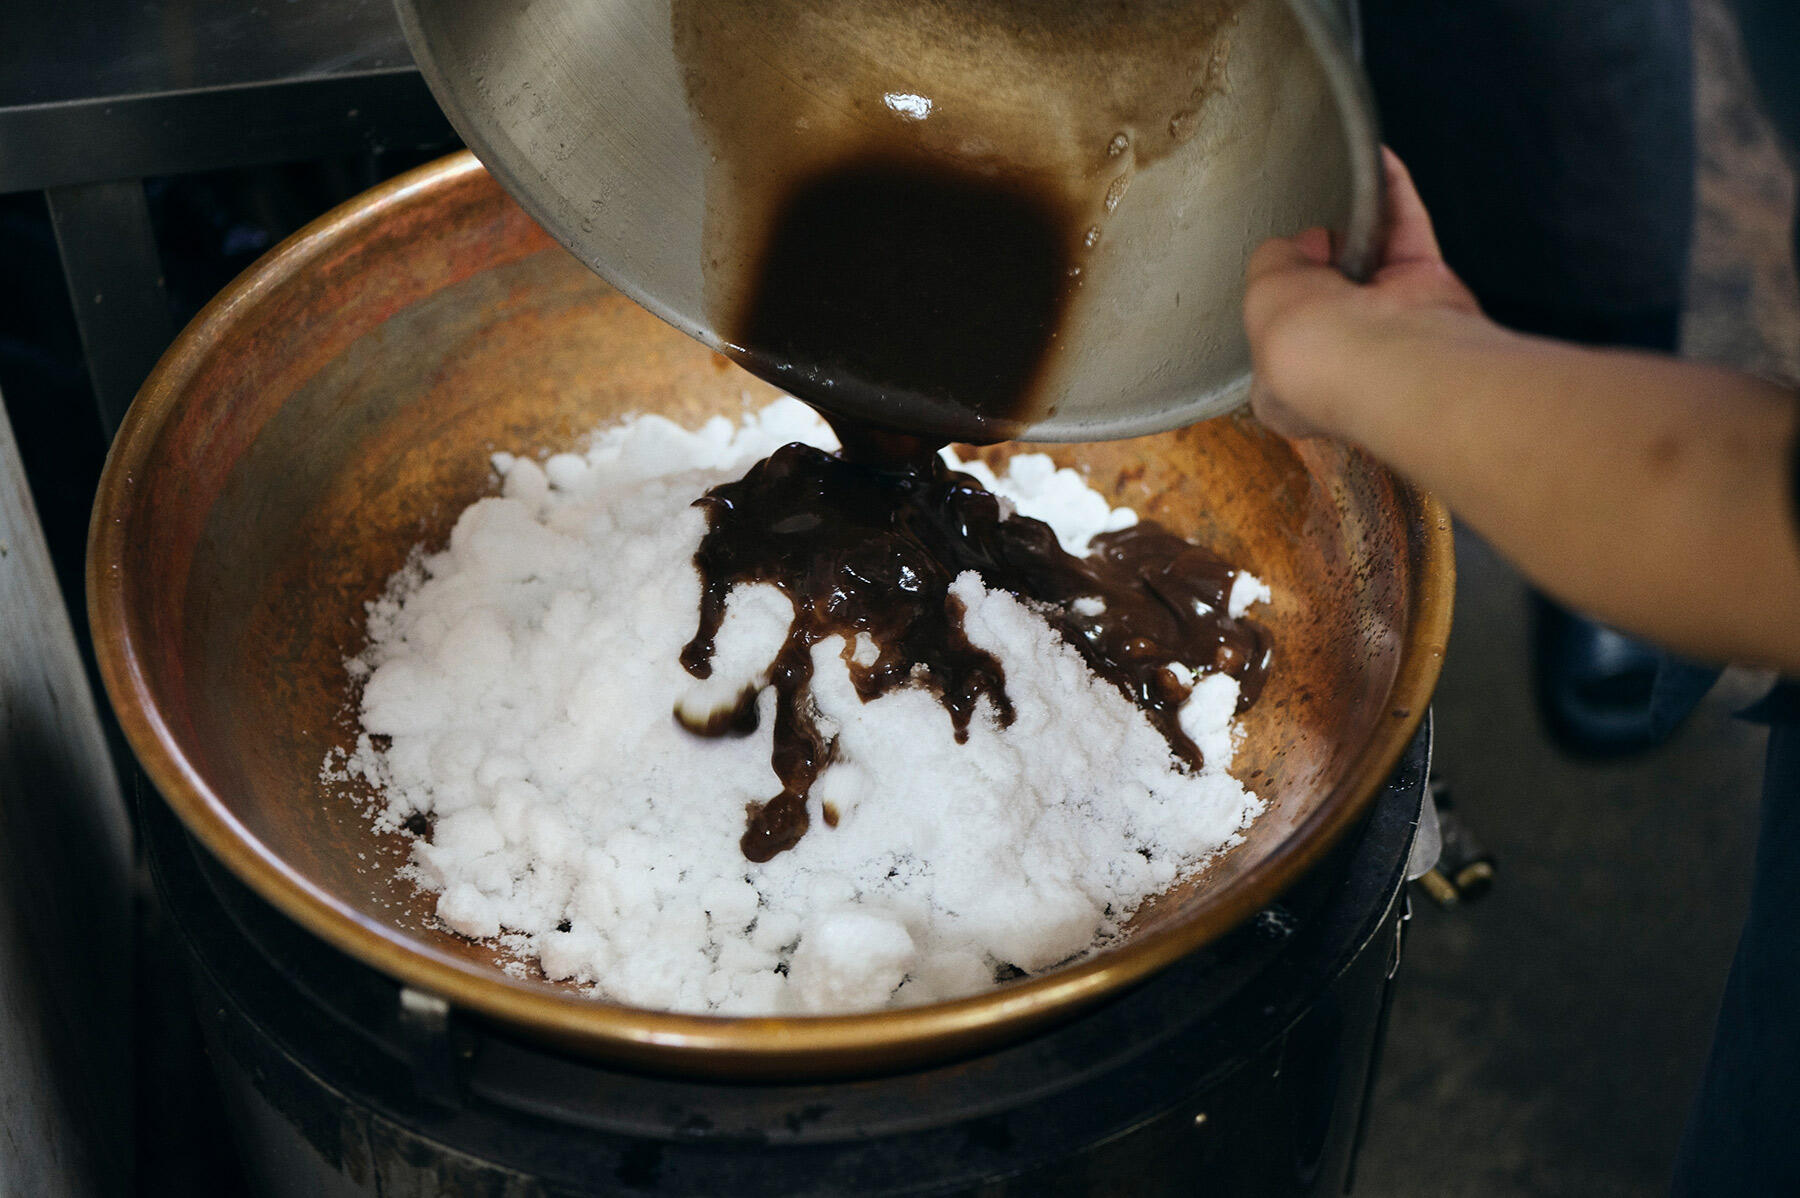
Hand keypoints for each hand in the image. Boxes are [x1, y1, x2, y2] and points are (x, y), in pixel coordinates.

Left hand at [1244, 148, 1484, 439]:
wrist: (1386, 356)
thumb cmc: (1312, 351)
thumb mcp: (1260, 300)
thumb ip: (1271, 264)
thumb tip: (1298, 246)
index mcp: (1286, 389)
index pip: (1275, 340)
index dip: (1273, 302)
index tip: (1274, 275)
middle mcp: (1341, 363)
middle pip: (1327, 294)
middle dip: (1319, 260)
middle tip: (1311, 242)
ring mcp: (1388, 329)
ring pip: (1369, 258)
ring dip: (1356, 222)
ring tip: (1339, 187)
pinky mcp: (1428, 292)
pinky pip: (1408, 232)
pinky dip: (1394, 194)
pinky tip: (1380, 161)